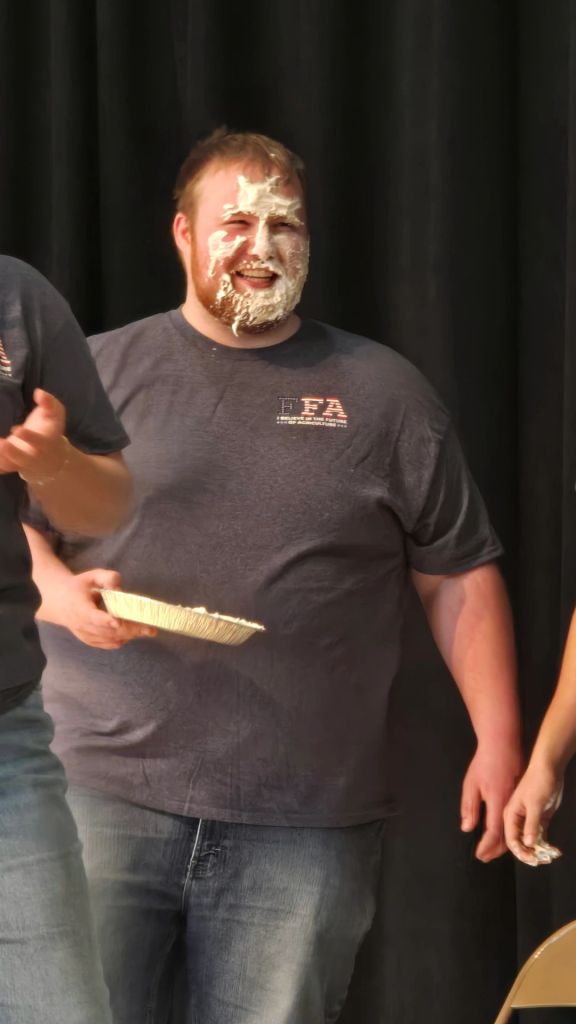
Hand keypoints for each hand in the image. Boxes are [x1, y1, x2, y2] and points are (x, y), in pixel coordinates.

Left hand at [0, 389, 67, 481]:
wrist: (50, 458)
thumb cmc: (50, 430)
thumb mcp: (56, 415)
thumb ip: (49, 403)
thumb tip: (38, 392)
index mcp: (46, 443)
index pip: (39, 442)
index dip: (29, 437)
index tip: (16, 429)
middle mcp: (33, 456)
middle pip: (22, 458)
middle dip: (11, 452)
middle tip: (2, 443)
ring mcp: (20, 462)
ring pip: (8, 465)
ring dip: (0, 458)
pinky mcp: (9, 465)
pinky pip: (0, 467)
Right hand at [53, 568, 155, 648]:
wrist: (60, 601)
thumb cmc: (80, 586)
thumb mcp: (92, 576)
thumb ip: (107, 578)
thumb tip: (119, 588)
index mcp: (79, 607)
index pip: (91, 616)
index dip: (104, 620)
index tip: (117, 621)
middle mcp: (80, 625)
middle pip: (106, 631)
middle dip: (129, 629)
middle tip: (149, 627)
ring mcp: (85, 635)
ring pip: (109, 639)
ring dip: (129, 635)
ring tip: (147, 630)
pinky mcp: (90, 641)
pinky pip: (108, 644)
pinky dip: (122, 639)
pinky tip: (134, 634)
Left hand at [460, 743, 523, 861]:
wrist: (502, 744)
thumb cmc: (484, 763)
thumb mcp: (470, 784)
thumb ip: (469, 807)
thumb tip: (467, 828)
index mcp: (497, 801)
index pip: (494, 831)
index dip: (487, 846)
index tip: (479, 855)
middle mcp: (509, 804)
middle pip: (507, 834)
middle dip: (495, 849)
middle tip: (484, 857)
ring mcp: (516, 800)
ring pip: (513, 828)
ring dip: (502, 842)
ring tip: (491, 850)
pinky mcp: (519, 796)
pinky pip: (516, 819)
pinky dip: (509, 831)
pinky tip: (501, 834)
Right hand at [503, 762, 562, 865]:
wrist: (549, 769)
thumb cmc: (538, 783)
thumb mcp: (535, 804)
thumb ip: (531, 824)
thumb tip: (528, 844)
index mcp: (510, 815)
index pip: (511, 840)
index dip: (520, 852)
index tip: (532, 859)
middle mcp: (517, 820)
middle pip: (520, 843)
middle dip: (529, 854)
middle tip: (541, 860)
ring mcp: (529, 820)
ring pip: (531, 842)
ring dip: (539, 851)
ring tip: (550, 856)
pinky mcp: (540, 820)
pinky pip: (540, 836)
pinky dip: (546, 844)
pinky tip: (554, 850)